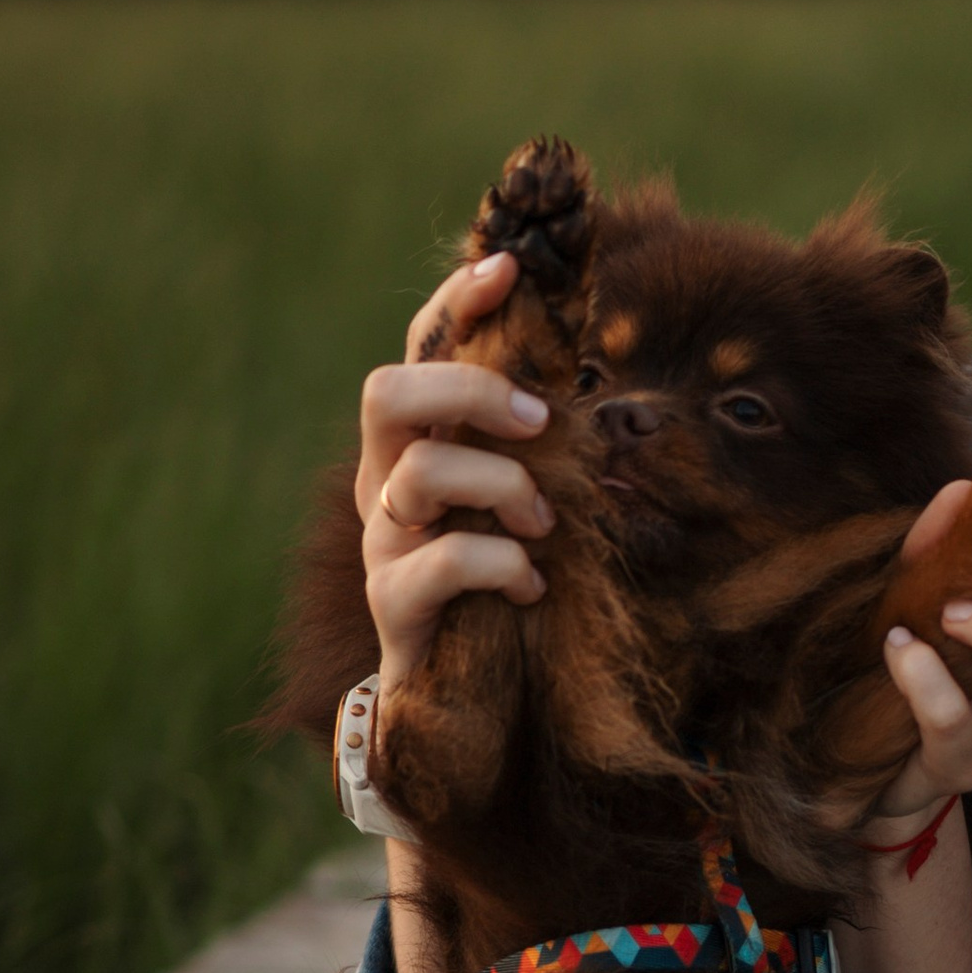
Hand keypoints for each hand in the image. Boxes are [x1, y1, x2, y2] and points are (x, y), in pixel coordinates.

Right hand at [357, 248, 556, 685]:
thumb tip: (590, 375)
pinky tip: (532, 585)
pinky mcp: (393, 604)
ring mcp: (381, 542)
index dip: (453, 304)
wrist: (464, 705)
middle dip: (467, 388)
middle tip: (535, 418)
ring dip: (502, 486)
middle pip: (387, 392)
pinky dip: (500, 565)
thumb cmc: (503, 590)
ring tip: (545, 523)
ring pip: (419, 471)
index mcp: (417, 446)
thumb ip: (535, 448)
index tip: (507, 267)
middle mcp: (384, 484)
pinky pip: (440, 563)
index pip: (418, 350)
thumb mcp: (524, 507)